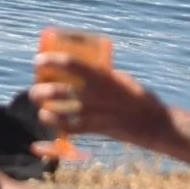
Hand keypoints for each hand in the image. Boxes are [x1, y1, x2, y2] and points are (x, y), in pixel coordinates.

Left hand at [28, 58, 155, 145]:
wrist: (154, 122)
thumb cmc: (137, 96)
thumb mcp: (119, 78)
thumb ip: (100, 74)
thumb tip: (81, 67)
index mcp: (103, 76)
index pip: (71, 63)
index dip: (51, 60)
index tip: (38, 60)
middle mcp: (97, 94)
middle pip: (60, 90)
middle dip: (42, 89)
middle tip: (35, 88)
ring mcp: (96, 112)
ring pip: (63, 110)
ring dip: (46, 108)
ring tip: (39, 106)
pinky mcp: (98, 128)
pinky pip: (72, 128)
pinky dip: (57, 125)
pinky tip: (47, 120)